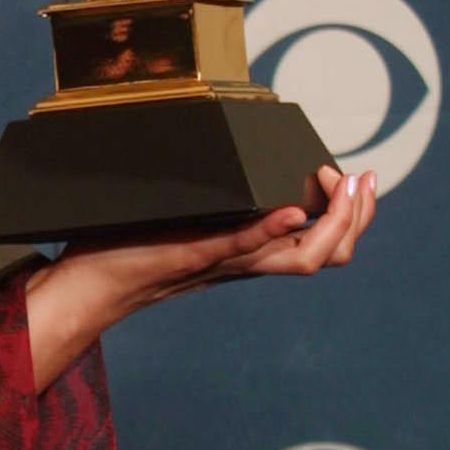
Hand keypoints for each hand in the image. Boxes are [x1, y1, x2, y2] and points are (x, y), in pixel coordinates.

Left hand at [25, 164, 376, 390]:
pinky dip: (269, 231)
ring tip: (342, 188)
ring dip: (332, 223)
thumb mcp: (184, 219)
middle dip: (357, 217)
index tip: (355, 179)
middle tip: (362, 181)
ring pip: (297, 257)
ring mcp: (221, 260)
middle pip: (326, 254)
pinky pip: (238, 247)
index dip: (352, 216)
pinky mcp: (189, 255)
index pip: (322, 245)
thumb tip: (228, 163)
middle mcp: (243, 262)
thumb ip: (213, 202)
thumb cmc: (129, 250)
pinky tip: (292, 211)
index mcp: (248, 254)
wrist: (87, 286)